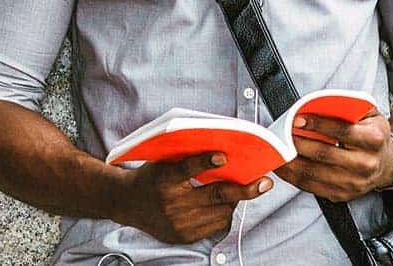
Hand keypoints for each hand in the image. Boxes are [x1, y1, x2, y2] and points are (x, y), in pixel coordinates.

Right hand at [113, 152, 273, 243]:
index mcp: (163, 179)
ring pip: (220, 212)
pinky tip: (224, 204)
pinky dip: (224, 213)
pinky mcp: (183, 236)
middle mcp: (170, 203)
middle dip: (244, 189)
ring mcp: (178, 223)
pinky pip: (215, 225)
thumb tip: (225, 156)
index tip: (224, 155)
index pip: (186, 169)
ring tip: (242, 190)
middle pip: (214, 195)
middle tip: (265, 183)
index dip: (204, 162)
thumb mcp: (163, 161)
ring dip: (234, 200)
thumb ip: (188, 158)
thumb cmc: (152, 176)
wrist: (127, 203)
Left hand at [274, 110, 392, 201]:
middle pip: (324, 154)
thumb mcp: (370, 114)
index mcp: (373, 139)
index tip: (297, 119)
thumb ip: (349, 106)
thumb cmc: (373, 136)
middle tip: (282, 134)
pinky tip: (284, 166)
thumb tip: (318, 104)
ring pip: (314, 173)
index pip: (341, 131)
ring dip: (291, 161)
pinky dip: (293, 176)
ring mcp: (353, 182)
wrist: (386, 164)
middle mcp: (365, 163)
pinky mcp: (342, 195)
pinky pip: (311, 187)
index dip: (317, 124)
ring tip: (278, 150)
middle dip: (298, 143)